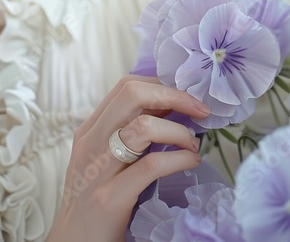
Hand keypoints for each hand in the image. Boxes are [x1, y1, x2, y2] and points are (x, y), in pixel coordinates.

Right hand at [46, 75, 209, 240]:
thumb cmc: (96, 202)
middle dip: (175, 96)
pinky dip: (180, 158)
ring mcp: (97, 171)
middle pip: (133, 95)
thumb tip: (173, 109)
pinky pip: (151, 165)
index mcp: (89, 131)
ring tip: (193, 144)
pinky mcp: (109, 198)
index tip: (188, 100)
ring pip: (143, 126)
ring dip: (179, 131)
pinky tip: (191, 162)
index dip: (163, 86)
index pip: (126, 87)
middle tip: (200, 111)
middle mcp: (90, 144)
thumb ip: (130, 135)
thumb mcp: (106, 161)